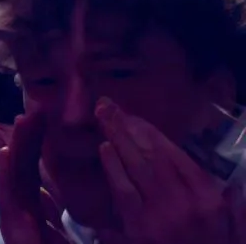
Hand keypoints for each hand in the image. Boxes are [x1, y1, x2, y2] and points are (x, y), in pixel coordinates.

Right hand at [0, 111, 74, 243]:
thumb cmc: (39, 243)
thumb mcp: (47, 221)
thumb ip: (47, 204)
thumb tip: (48, 188)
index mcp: (27, 192)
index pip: (32, 159)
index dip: (36, 137)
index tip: (43, 114)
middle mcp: (15, 192)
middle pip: (21, 157)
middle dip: (26, 132)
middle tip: (33, 106)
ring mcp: (9, 200)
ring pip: (13, 166)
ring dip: (16, 142)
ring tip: (21, 119)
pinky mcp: (7, 211)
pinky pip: (6, 186)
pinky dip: (4, 167)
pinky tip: (5, 150)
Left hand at [97, 98, 245, 243]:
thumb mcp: (234, 233)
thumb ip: (235, 208)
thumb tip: (236, 188)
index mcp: (211, 200)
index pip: (178, 158)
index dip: (154, 134)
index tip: (135, 117)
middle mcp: (189, 204)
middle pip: (154, 157)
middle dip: (129, 128)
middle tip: (107, 105)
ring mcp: (163, 216)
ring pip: (138, 169)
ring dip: (118, 139)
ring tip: (103, 117)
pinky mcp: (141, 230)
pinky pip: (125, 192)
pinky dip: (114, 169)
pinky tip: (104, 150)